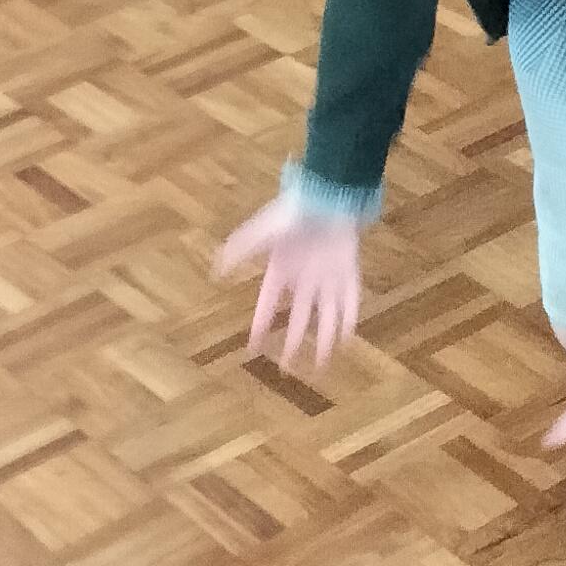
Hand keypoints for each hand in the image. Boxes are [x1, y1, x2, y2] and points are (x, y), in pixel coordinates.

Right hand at [216, 196, 363, 369]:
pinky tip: (346, 338)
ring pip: (325, 315)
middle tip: (288, 368)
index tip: (253, 349)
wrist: (328, 197)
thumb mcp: (263, 232)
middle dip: (293, 342)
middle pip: (298, 317)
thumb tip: (216, 268)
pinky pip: (348, 301)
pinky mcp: (348, 272)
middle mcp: (304, 280)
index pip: (267, 306)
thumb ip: (241, 249)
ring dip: (323, 339)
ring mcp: (327, 278)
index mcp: (280, 271)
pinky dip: (348, 320)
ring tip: (321, 364)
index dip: (261, 327)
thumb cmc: (293, 213)